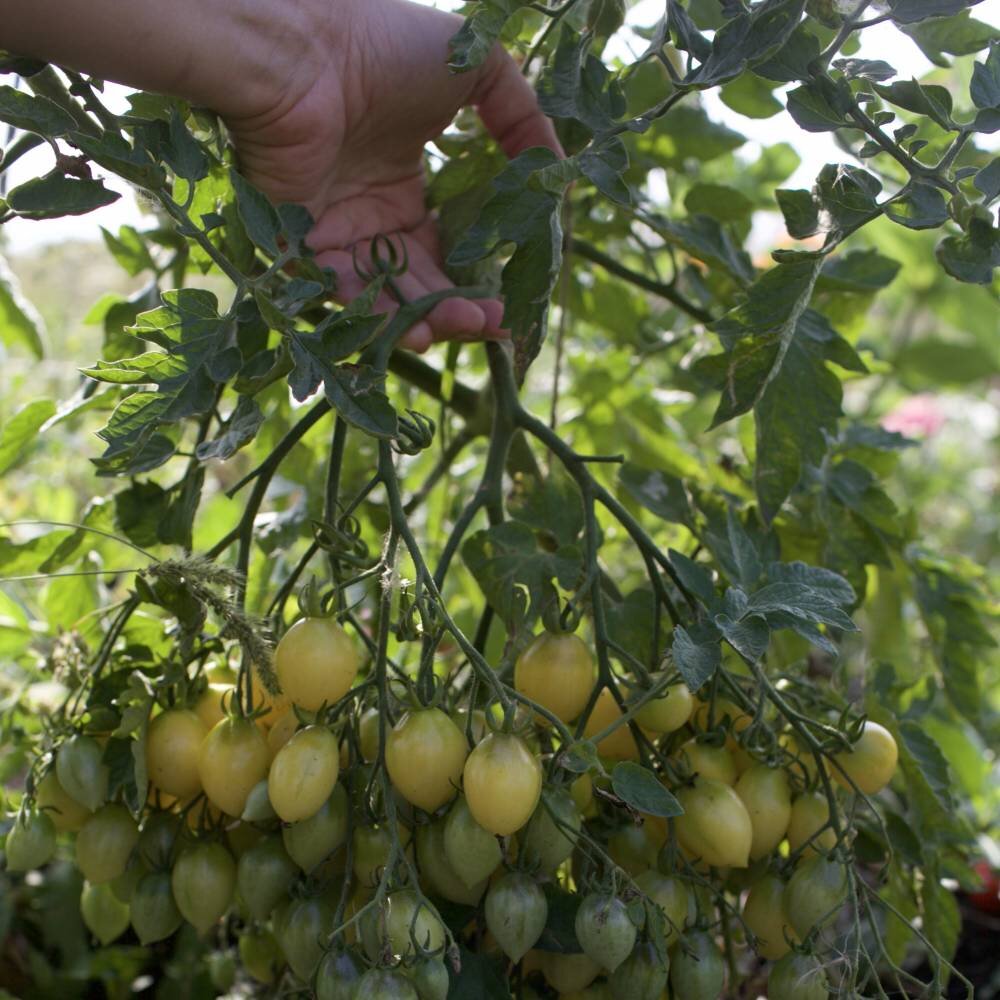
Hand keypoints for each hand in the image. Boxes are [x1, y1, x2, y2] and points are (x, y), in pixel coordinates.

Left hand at [224, 0, 561, 350]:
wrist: (304, 47)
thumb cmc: (383, 46)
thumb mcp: (477, 66)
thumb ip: (522, 118)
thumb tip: (555, 174)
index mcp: (400, 184)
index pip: (441, 248)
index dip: (477, 276)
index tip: (513, 300)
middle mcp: (366, 216)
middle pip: (419, 281)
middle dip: (461, 307)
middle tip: (500, 325)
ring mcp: (333, 234)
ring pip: (386, 296)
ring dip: (429, 318)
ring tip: (470, 324)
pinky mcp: (300, 247)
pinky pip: (345, 294)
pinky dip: (381, 316)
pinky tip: (421, 327)